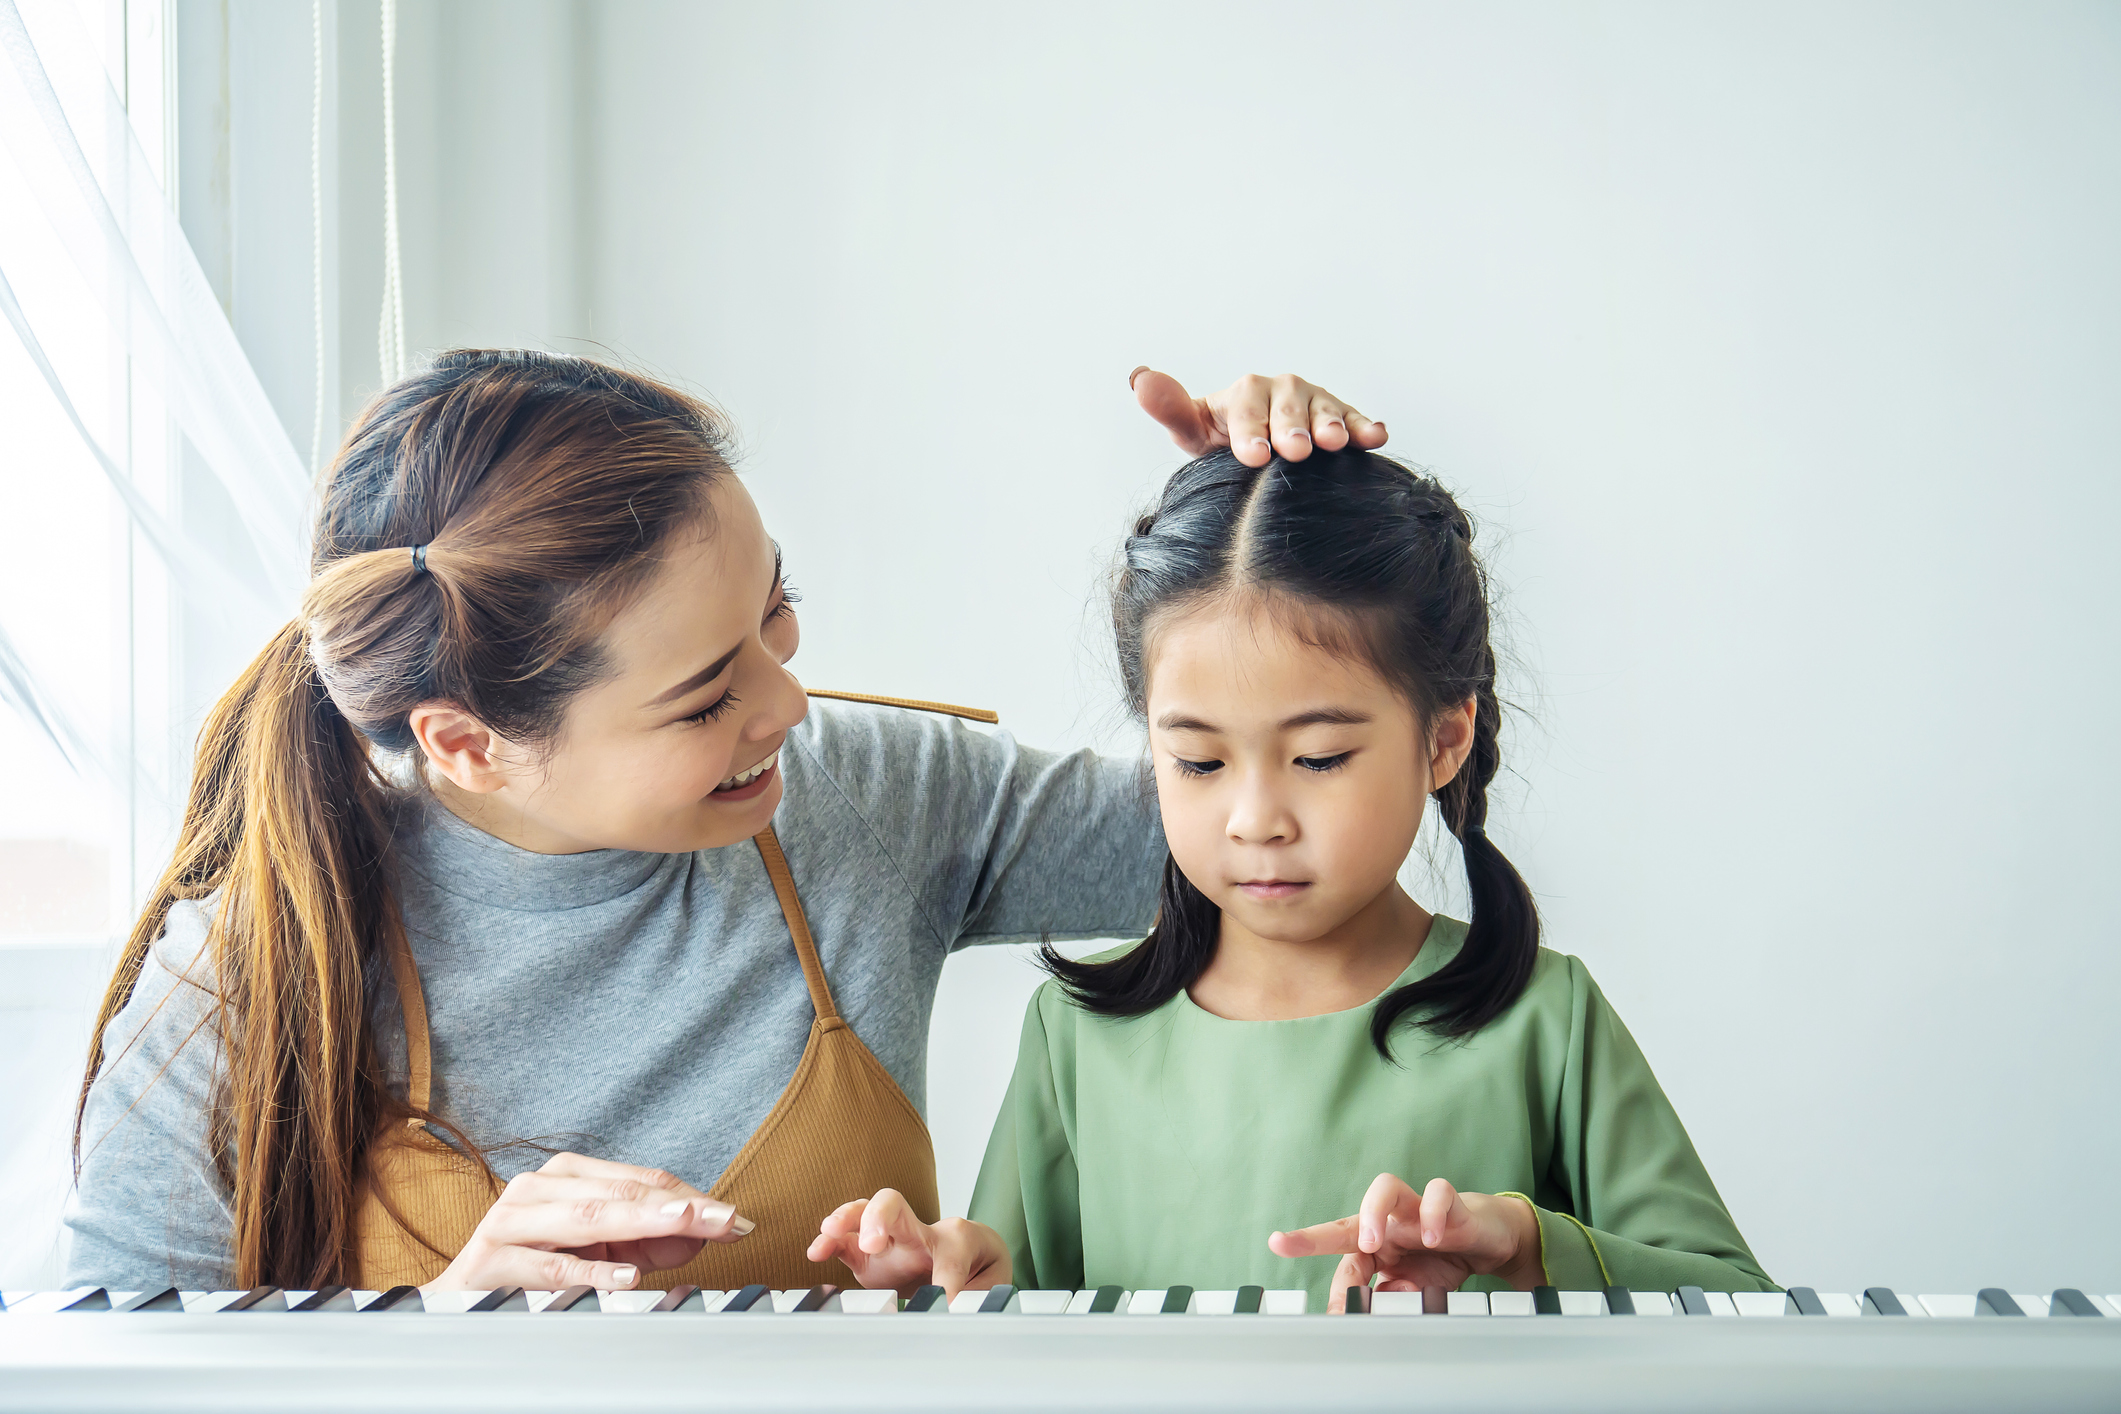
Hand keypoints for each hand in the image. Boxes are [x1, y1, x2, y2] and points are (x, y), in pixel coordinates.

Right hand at [428, 1151, 751, 1291]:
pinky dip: (590, 1271)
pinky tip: (626, 1275)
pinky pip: (548, 1267)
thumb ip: (650, 1242)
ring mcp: (511, 1222)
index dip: (691, 1198)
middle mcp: (537, 1189)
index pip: (641, 1181)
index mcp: (566, 1176)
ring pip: (585, 1218)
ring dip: (640, 1221)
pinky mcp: (490, 1262)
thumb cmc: (530, 1268)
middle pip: (620, 1194)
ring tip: (683, 1224)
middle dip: (679, 1207)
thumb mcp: (599, 1250)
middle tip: (725, 1219)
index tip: (735, 1218)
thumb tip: (705, 1233)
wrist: (455, 1301)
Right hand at [806, 1187, 1010, 1297]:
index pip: (952, 1252)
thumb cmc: (979, 1267)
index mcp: (957, 1238)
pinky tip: (816, 1251)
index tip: (946, 1306)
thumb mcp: (988, 1285)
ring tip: (831, 1231)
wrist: (974, 1256)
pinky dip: (829, 1242)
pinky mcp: (868, 1255)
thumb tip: (952, 1313)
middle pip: (895, 1205)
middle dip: (880, 1217)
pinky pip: (845, 1241)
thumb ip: (973, 1297)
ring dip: (846, 1218)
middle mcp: (919, 1231)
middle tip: (874, 1243)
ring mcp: (890, 1239)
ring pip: (864, 1212)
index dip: (950, 1281)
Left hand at [1131, 368, 1387, 467]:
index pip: (1245, 408)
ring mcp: (1315, 403)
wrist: (1258, 455)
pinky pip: (1357, 419)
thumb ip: (1172, 410)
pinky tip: (1377, 437)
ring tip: (1334, 443)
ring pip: (1325, 409)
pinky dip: (1366, 426)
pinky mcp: (1343, 418)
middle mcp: (1281, 391)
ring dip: (1332, 423)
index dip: (1249, 430)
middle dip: (1291, 426)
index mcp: (1245, 394)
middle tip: (1296, 450)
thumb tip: (1139, 379)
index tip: (1252, 456)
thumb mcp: (1194, 432)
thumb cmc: (1223, 444)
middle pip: (1288, 406)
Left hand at [1267, 1173, 1541, 1311]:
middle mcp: (1390, 1222)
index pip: (1337, 1251)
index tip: (1278, 1257)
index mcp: (1376, 1245)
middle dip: (1315, 1234)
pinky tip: (1432, 1238)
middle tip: (1292, 1245)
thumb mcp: (1418, 1288)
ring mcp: (1417, 1209)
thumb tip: (1374, 1302)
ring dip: (1372, 1212)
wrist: (1488, 1240)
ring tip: (1372, 1242)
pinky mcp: (1452, 1203)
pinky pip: (1439, 1193)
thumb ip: (1395, 1295)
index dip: (1312, 1260)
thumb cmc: (1443, 1259)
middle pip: (1348, 1218)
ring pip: (1386, 1187)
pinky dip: (1433, 1214)